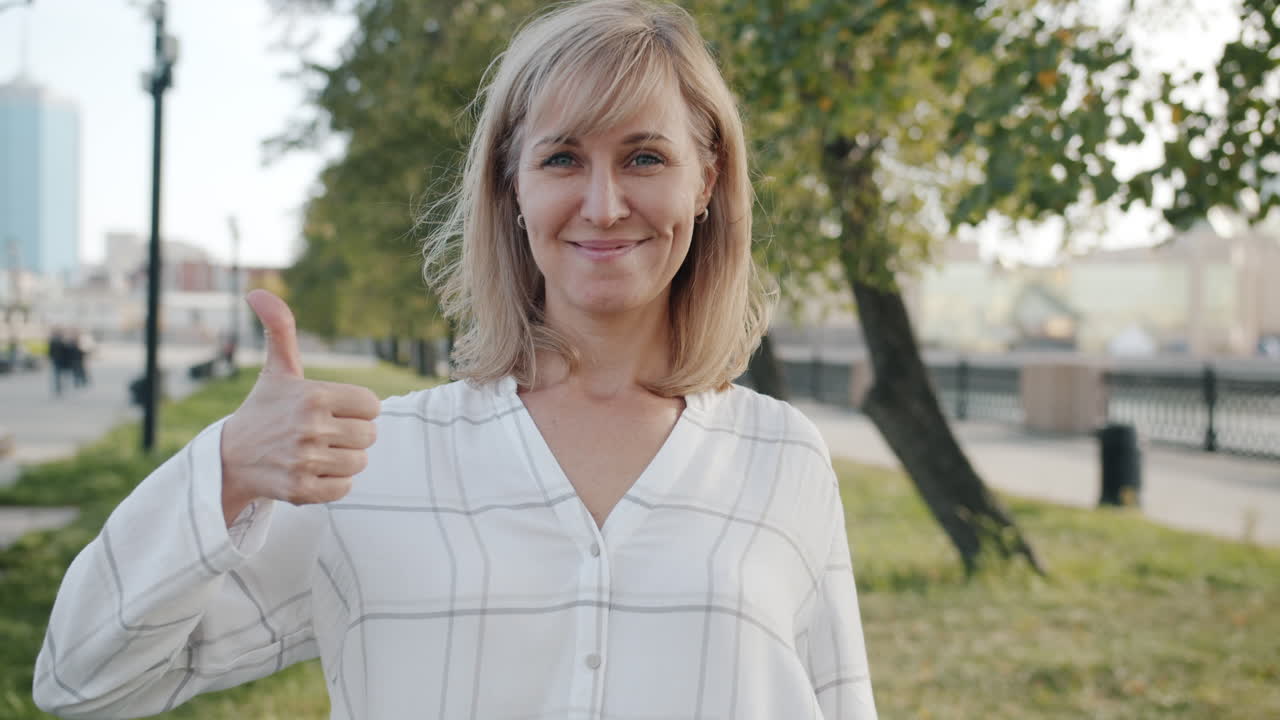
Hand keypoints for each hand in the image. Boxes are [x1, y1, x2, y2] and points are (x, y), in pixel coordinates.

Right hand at [220, 290, 379, 525]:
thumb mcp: (277, 370)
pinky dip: (333, 483)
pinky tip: (310, 471)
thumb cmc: (264, 410)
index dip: (357, 409)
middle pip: (370, 436)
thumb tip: (258, 291)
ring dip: (343, 460)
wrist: (229, 459)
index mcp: (314, 395)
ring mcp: (305, 460)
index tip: (334, 410)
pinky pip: (344, 488)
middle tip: (323, 433)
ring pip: (360, 463)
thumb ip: (280, 329)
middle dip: (352, 435)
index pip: (372, 406)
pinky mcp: (301, 490)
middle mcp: (310, 427)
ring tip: (316, 452)